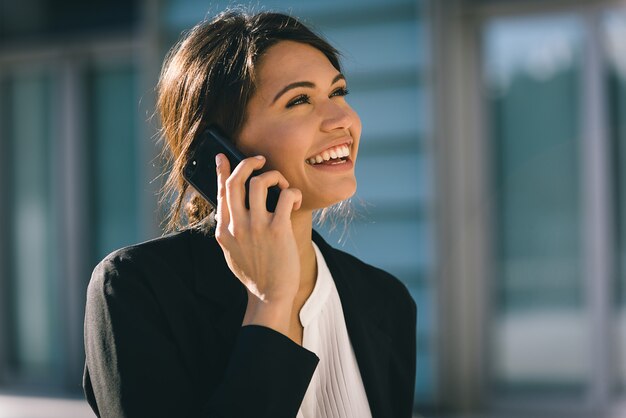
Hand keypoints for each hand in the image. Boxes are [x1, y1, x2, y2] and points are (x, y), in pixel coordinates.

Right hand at [214, 153, 302, 334]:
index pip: (220, 191)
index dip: (222, 170)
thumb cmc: (254, 272)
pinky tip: (295, 200)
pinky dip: (292, 192)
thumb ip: (228, 228)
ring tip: (283, 186)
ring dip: (275, 176)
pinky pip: (285, 197)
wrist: (269, 296)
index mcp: (224, 228)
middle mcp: (237, 225)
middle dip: (249, 162)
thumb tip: (226, 208)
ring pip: (260, 183)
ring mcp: (256, 227)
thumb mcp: (231, 250)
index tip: (223, 155)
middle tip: (262, 160)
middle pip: (237, 180)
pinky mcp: (277, 230)